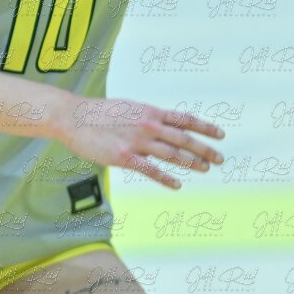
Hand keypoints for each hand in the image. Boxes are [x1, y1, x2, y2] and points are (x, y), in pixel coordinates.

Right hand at [58, 97, 225, 189]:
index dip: (205, 127)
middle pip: (184, 139)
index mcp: (149, 112)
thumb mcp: (128, 108)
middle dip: (205, 149)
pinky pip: (151, 170)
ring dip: (192, 163)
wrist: (73, 117)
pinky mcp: (125, 157)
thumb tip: (162, 125)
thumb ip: (146, 117)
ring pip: (172, 154)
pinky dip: (167, 179)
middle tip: (220, 158)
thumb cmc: (98, 113)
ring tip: (205, 169)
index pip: (184, 119)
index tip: (220, 134)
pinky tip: (177, 185)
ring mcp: (137, 142)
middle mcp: (148, 125)